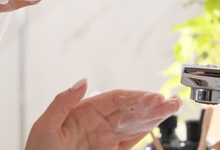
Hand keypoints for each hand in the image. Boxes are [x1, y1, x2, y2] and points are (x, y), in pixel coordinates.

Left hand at [26, 79, 180, 149]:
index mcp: (83, 111)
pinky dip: (147, 130)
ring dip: (155, 115)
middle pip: (130, 108)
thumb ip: (63, 102)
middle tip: (171, 102)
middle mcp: (98, 122)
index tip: (152, 97)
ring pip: (135, 122)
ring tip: (174, 107)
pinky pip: (132, 139)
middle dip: (151, 104)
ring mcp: (106, 137)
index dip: (135, 96)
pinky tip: (159, 122)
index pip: (115, 98)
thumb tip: (83, 81)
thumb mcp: (45, 126)